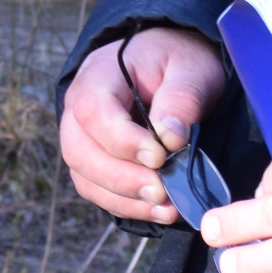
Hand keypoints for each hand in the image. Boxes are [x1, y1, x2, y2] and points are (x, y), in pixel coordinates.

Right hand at [59, 27, 227, 224]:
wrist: (171, 66)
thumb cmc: (179, 62)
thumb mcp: (192, 68)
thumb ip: (182, 98)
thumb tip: (170, 138)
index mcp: (99, 74)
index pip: (93, 111)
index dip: (122, 139)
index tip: (160, 156)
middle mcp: (79, 107)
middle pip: (79, 150)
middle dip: (121, 178)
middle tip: (162, 191)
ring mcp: (83, 137)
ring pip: (85, 177)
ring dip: (125, 199)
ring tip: (167, 207)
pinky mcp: (96, 162)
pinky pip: (99, 192)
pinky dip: (128, 206)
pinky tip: (160, 210)